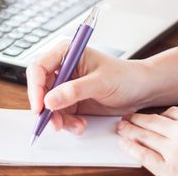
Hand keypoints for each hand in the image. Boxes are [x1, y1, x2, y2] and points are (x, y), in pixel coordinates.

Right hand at [26, 40, 150, 133]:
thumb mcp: (101, 82)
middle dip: (46, 107)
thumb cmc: (125, 77)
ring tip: (76, 125)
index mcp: (66, 53)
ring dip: (58, 118)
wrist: (141, 90)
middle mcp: (63, 68)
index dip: (35, 87)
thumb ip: (75, 90)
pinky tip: (80, 124)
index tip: (40, 106)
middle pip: (40, 88)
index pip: (39, 67)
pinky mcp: (70, 101)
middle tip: (54, 122)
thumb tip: (50, 100)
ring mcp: (65, 85)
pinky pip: (59, 114)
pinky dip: (67, 122)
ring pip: (48, 104)